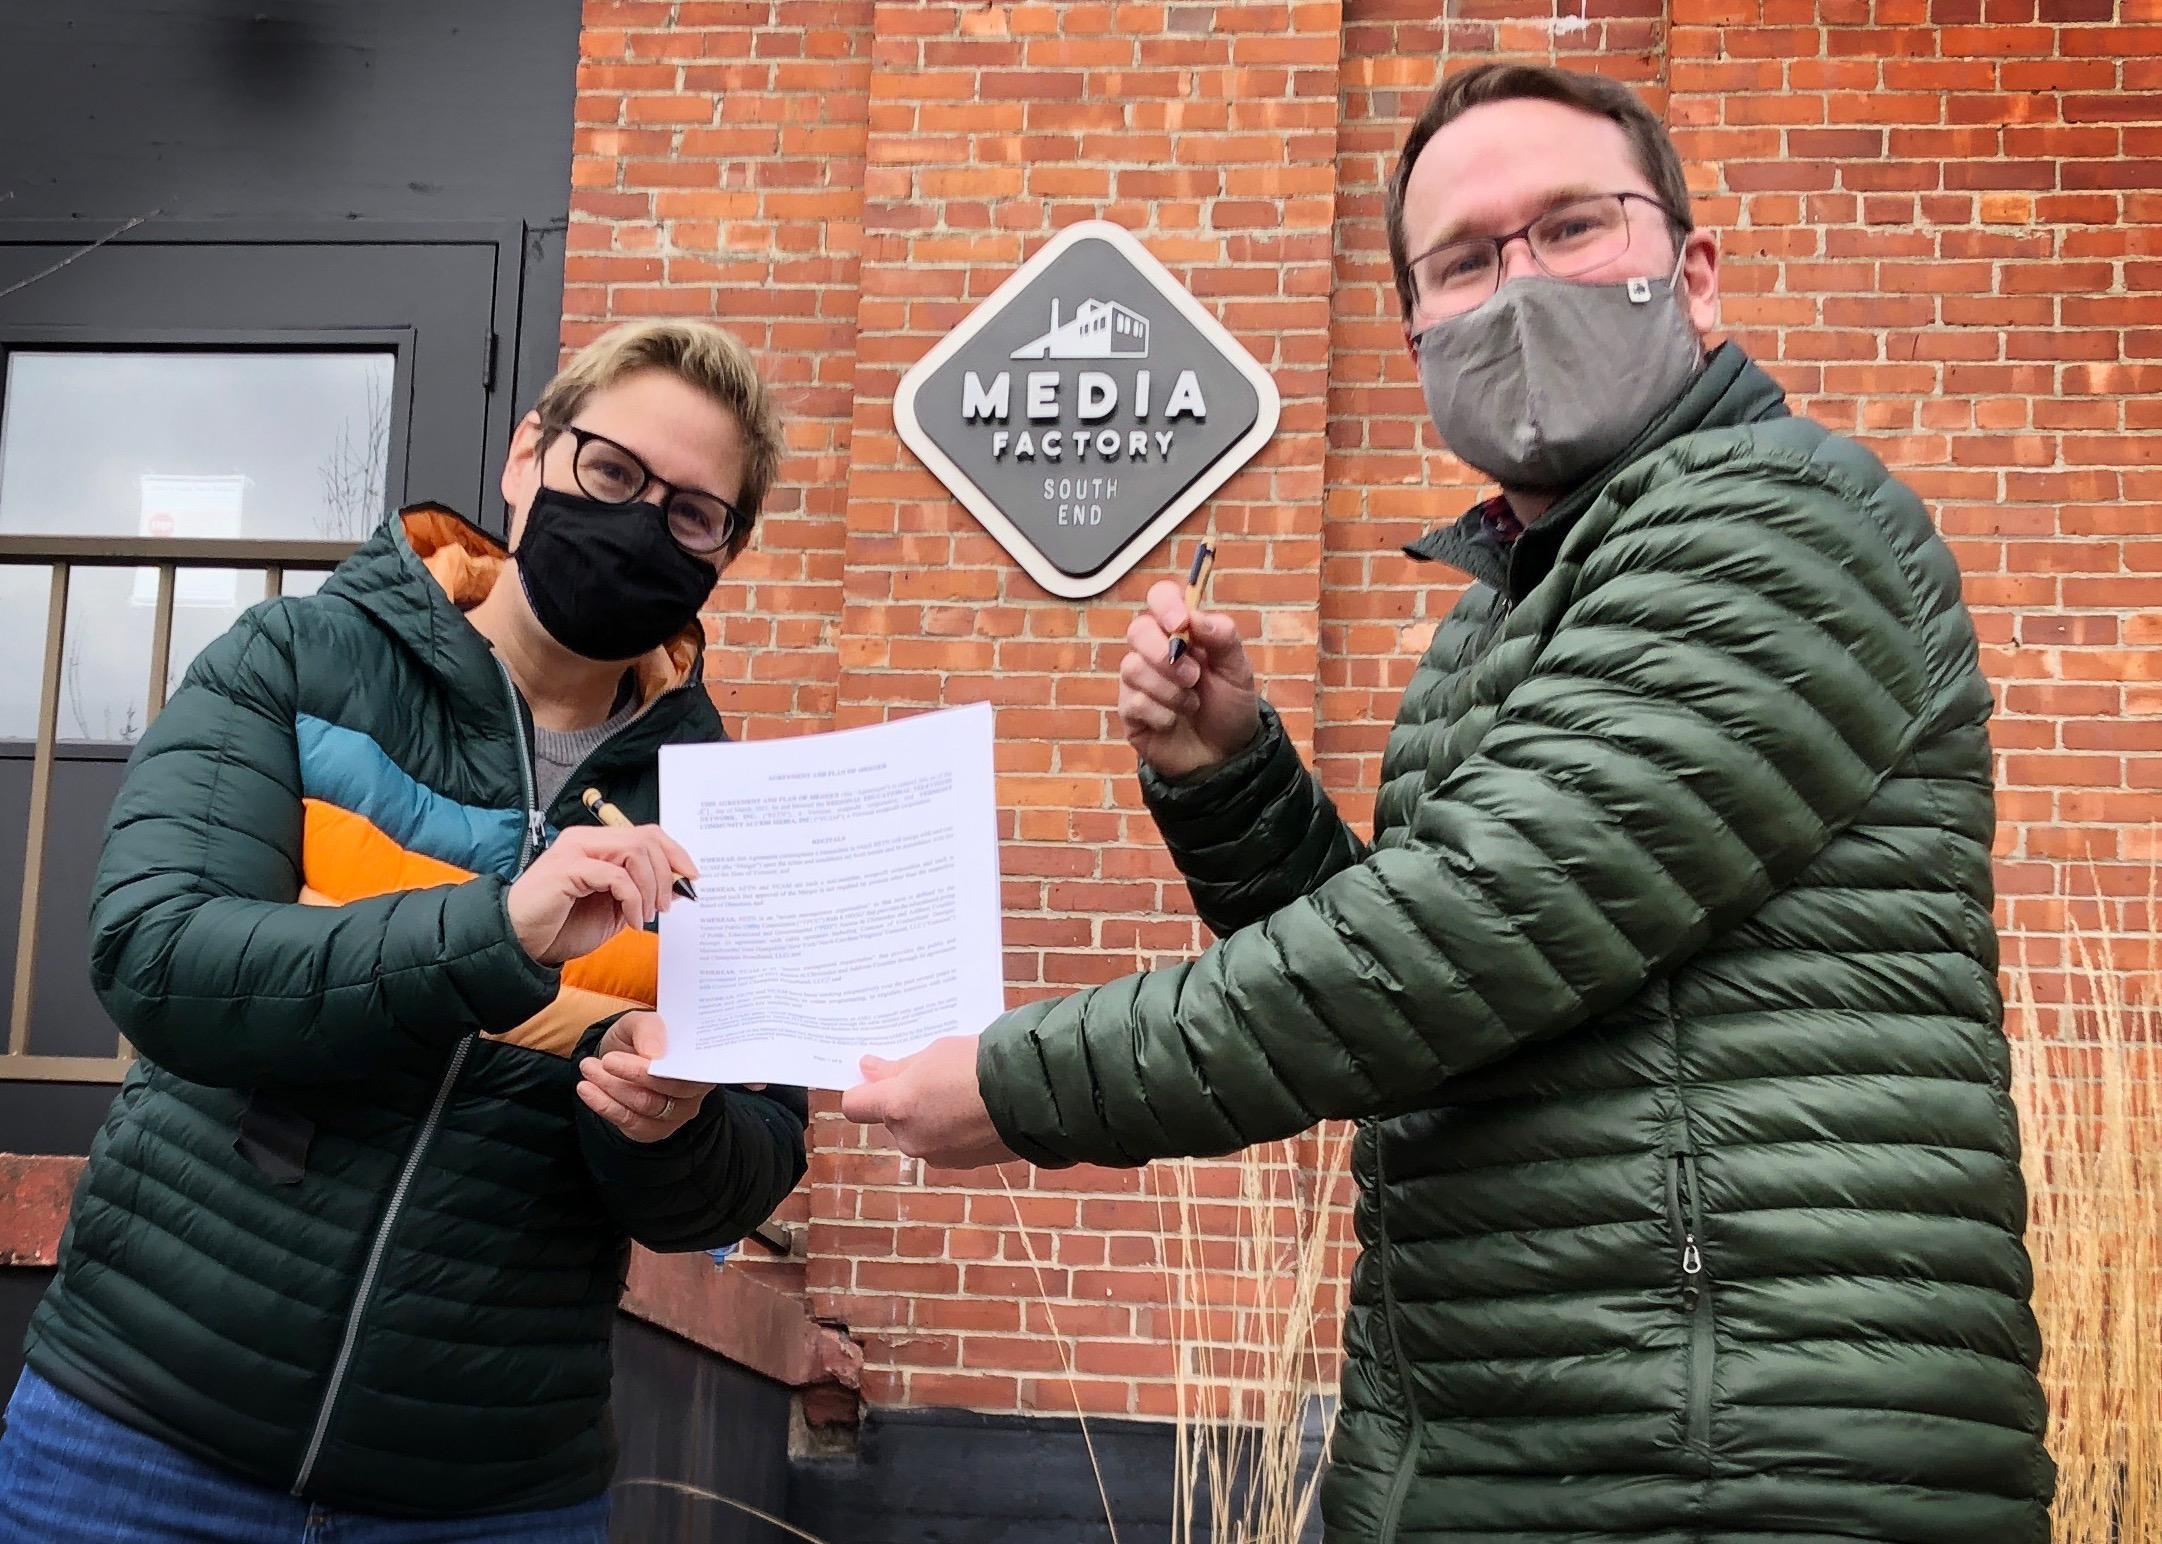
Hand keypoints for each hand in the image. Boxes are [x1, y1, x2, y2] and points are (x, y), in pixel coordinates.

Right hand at [507, 824, 698, 964]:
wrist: (522, 942)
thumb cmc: (564, 925)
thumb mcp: (616, 909)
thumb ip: (643, 892)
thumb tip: (679, 885)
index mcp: (597, 844)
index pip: (646, 834)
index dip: (674, 852)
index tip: (691, 877)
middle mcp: (586, 839)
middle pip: (645, 839)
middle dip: (666, 873)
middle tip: (666, 905)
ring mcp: (574, 850)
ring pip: (634, 851)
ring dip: (650, 887)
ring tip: (646, 915)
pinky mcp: (566, 869)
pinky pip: (616, 876)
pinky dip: (632, 900)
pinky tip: (631, 921)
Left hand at [577, 1011, 726, 1141]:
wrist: (622, 1058)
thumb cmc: (640, 1038)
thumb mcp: (640, 1022)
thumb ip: (648, 1030)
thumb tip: (653, 1052)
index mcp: (700, 1061)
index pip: (688, 1071)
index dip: (655, 1069)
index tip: (619, 1059)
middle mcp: (694, 1091)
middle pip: (667, 1091)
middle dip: (630, 1076)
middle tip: (604, 1061)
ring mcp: (675, 1114)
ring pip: (645, 1105)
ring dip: (612, 1087)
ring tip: (588, 1067)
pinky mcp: (653, 1129)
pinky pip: (629, 1122)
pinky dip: (604, 1105)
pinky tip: (586, 1089)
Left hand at [840, 1035, 1016, 1170]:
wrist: (1034, 1095)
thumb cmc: (981, 1065)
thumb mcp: (935, 1053)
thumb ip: (899, 1068)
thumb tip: (869, 1070)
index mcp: (898, 1107)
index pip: (855, 1105)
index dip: (863, 1091)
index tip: (876, 1077)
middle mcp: (911, 1139)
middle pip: (893, 1119)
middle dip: (908, 1101)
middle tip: (936, 1075)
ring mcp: (939, 1156)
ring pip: (923, 1134)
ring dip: (934, 1116)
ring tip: (965, 1091)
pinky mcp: (966, 1165)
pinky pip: (949, 1145)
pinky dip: (958, 1130)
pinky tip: (981, 1110)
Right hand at [1118, 579, 1260, 778]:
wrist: (1225, 757)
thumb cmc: (1230, 708)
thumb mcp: (1238, 670)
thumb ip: (1223, 638)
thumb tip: (1195, 617)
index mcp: (1182, 632)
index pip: (1160, 597)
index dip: (1165, 604)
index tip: (1181, 623)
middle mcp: (1154, 651)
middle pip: (1137, 630)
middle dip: (1163, 653)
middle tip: (1193, 676)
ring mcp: (1139, 681)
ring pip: (1132, 668)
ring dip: (1169, 689)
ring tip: (1192, 704)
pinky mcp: (1130, 710)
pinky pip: (1133, 702)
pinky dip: (1162, 714)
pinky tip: (1174, 722)